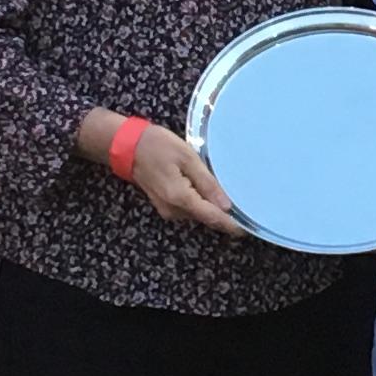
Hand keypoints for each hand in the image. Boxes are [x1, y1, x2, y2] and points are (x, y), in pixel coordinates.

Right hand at [126, 124, 244, 236]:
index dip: (231, 225)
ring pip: (197, 213)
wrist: (127, 146)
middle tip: (244, 204)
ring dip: (211, 206)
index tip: (248, 229)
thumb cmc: (158, 146)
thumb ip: (207, 183)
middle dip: (223, 214)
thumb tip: (226, 206)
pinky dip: (200, 202)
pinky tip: (208, 189)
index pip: (212, 217)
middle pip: (206, 217)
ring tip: (228, 193)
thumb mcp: (187, 158)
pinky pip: (189, 208)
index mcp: (181, 198)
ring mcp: (168, 210)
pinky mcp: (165, 205)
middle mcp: (174, 210)